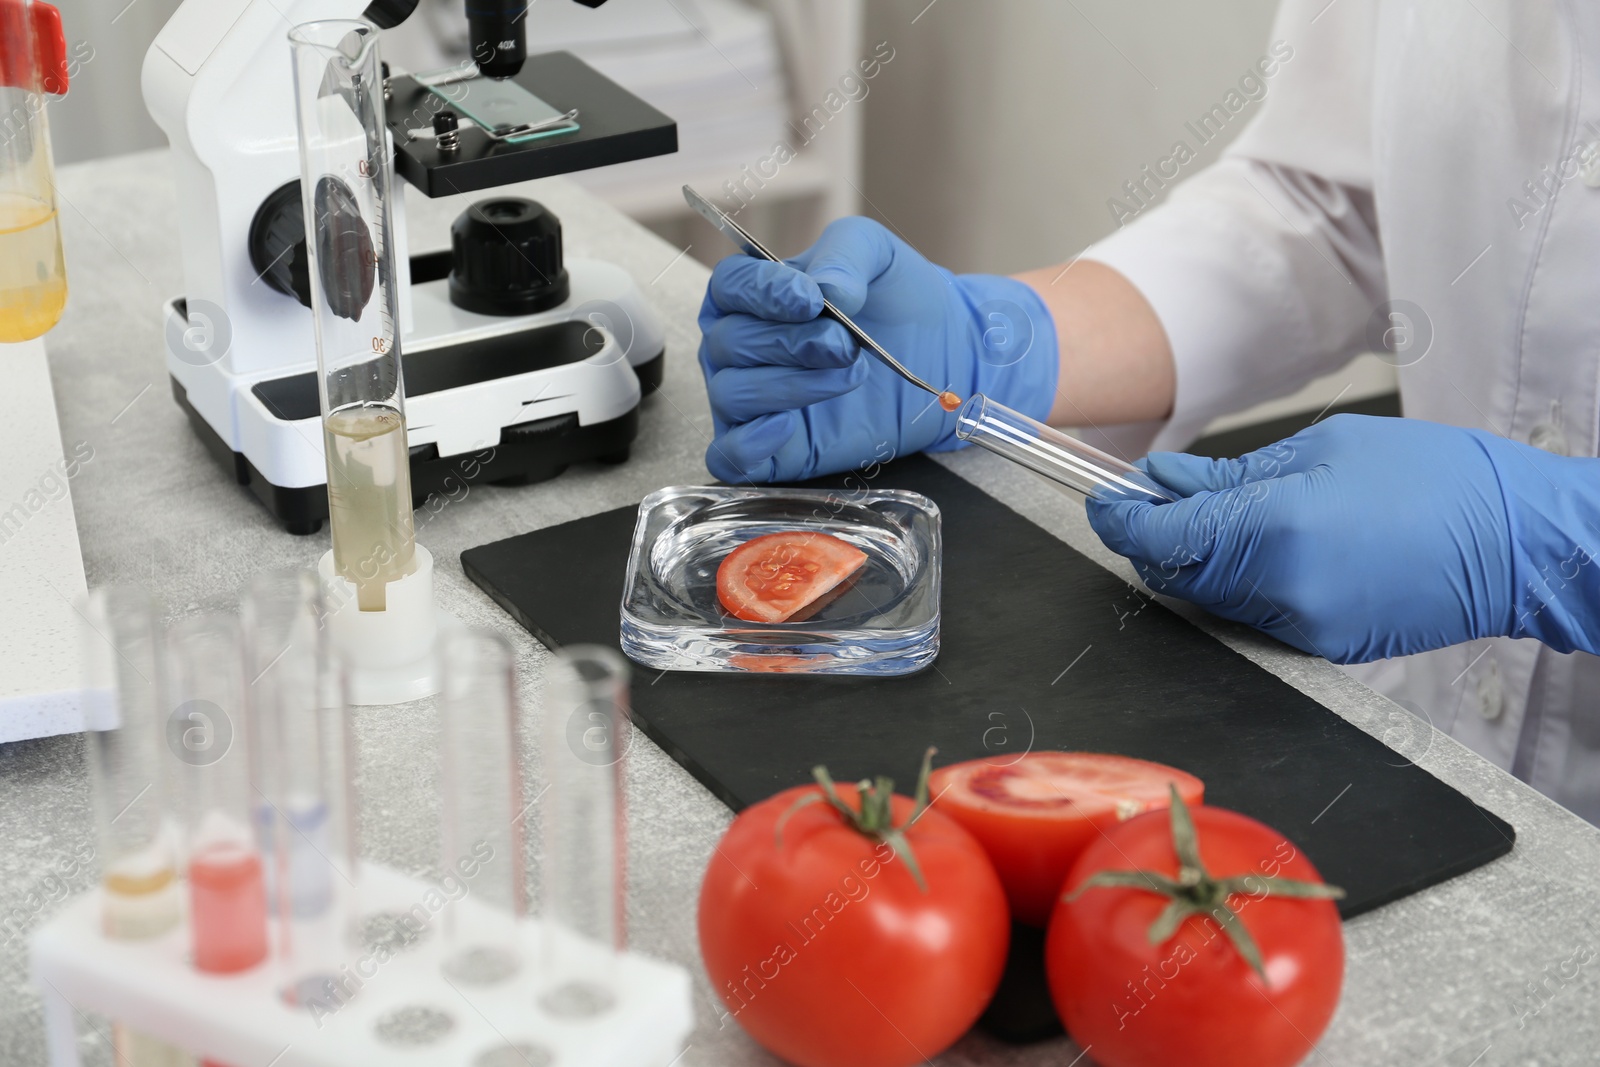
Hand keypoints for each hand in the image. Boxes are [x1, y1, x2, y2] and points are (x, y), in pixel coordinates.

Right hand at [696, 217, 1058, 481]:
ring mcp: (752, 400)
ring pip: (731, 394)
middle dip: (789, 343)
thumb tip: (823, 290)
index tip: (810, 301)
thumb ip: (844, 255)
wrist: (941, 353)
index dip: (760, 293)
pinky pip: (729, 454)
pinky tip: (788, 426)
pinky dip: (749, 442)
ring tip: (849, 375)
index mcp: (755, 294)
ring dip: (789, 386)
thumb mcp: (877, 255)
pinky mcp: (770, 449)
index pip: (729, 286)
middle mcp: (742, 347)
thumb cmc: (897, 299)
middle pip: (729, 342)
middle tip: (844, 345)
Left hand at [1085, 414, 1599, 662]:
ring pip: (1211, 596)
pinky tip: (1258, 548)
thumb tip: (1166, 482)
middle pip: (1178, 572)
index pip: (1162, 537)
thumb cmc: (1437, 480)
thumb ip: (1230, 474)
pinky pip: (1253, 614)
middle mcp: (1280, 589)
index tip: (1104, 502)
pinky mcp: (1322, 647)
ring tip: (1213, 514)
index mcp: (1276, 529)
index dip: (1121, 519)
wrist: (1518, 543)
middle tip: (1150, 499)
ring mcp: (1302, 628)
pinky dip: (1238, 582)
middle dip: (1154, 538)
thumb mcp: (1323, 449)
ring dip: (1196, 559)